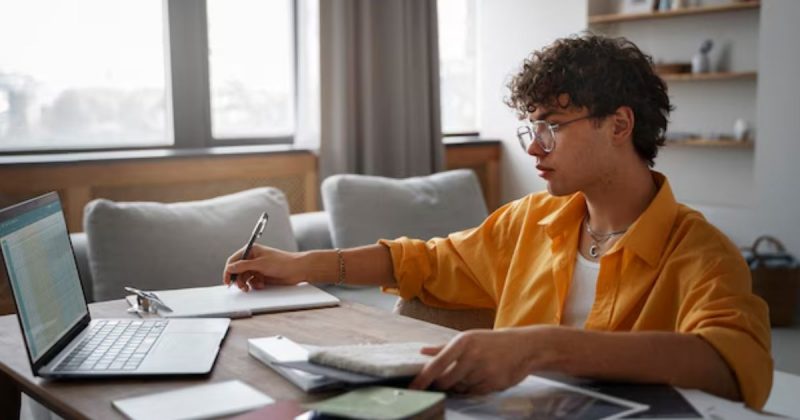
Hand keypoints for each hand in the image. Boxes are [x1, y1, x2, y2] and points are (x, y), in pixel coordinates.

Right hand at [222, 244, 306, 291]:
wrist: (297, 270)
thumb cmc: (281, 262)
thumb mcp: (260, 264)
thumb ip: (243, 266)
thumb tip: (229, 268)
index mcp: (251, 250)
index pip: (233, 260)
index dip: (229, 270)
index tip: (227, 281)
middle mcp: (253, 258)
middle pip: (237, 270)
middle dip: (238, 279)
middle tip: (241, 287)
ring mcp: (257, 267)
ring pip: (244, 277)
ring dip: (246, 283)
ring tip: (250, 287)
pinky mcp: (262, 276)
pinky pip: (252, 282)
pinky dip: (254, 284)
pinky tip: (261, 284)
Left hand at [409, 327, 559, 394]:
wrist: (524, 346)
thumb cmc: (491, 342)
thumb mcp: (468, 338)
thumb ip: (443, 347)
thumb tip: (422, 351)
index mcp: (463, 342)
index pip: (437, 364)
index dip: (423, 378)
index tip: (412, 387)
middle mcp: (472, 356)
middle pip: (446, 381)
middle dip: (442, 384)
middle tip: (443, 380)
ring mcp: (484, 371)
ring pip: (460, 388)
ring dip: (459, 385)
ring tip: (470, 373)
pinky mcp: (494, 383)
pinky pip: (474, 393)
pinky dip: (471, 389)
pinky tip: (479, 378)